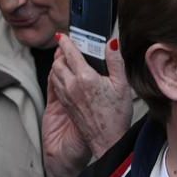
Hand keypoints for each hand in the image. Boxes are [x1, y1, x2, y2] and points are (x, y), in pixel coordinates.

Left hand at [43, 36, 130, 176]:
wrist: (106, 141)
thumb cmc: (116, 116)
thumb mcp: (122, 85)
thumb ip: (115, 61)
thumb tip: (111, 44)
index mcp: (85, 78)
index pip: (70, 53)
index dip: (65, 42)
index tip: (63, 35)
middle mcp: (71, 86)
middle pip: (57, 62)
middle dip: (60, 52)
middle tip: (67, 46)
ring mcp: (66, 96)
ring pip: (54, 74)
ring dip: (57, 64)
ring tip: (65, 59)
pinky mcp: (64, 105)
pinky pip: (56, 85)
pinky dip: (57, 76)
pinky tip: (65, 76)